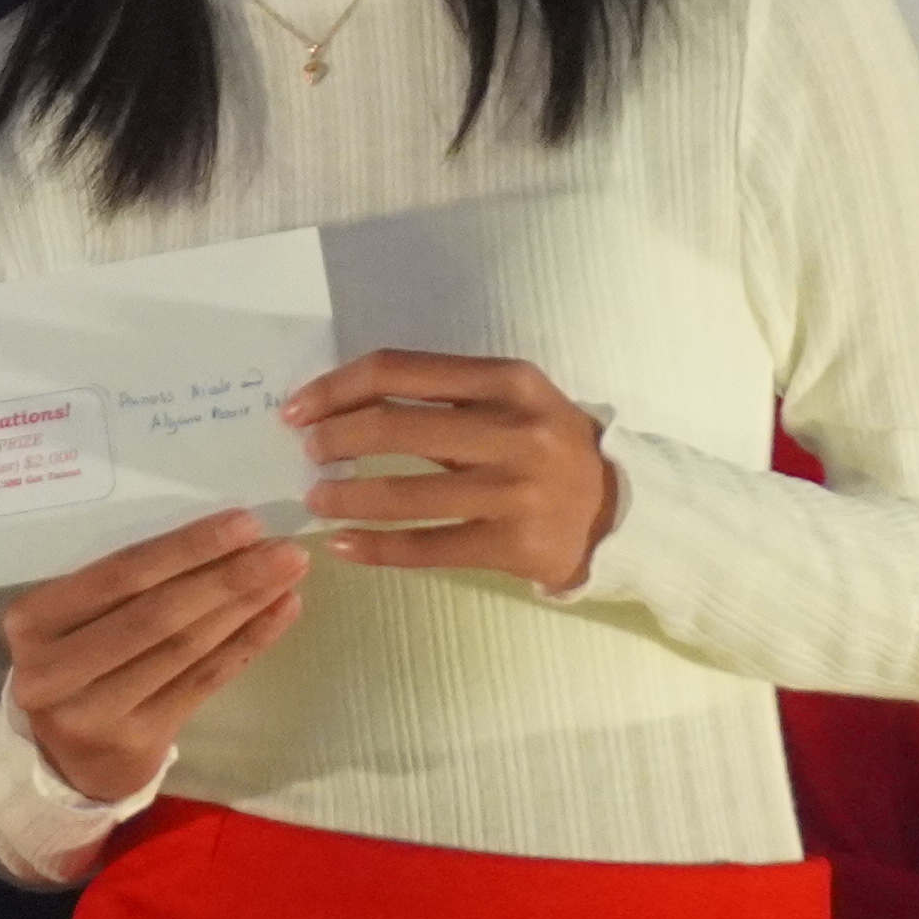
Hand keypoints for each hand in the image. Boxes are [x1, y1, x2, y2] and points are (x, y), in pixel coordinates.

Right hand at [0, 512, 306, 804]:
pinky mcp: (136, 740)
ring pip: (186, 648)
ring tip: (289, 574)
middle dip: (228, 576)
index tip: (244, 523)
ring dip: (245, 606)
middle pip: (157, 613)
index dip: (186, 549)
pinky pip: (203, 682)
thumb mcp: (68, 619)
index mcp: (31, 621)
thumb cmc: (73, 661)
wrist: (67, 758)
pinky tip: (280, 613)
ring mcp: (94, 712)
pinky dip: (247, 643)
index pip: (118, 575)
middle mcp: (54, 670)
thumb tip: (213, 531)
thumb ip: (116, 584)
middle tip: (284, 549)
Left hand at [289, 350, 618, 596]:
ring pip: (405, 495)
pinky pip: (427, 548)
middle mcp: (512, 431)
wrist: (620, 511)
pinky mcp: (511, 545)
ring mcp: (513, 491)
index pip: (400, 371)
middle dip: (335, 440)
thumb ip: (445, 395)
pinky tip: (342, 545)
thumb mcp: (513, 400)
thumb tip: (345, 405)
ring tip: (315, 499)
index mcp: (506, 380)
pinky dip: (376, 548)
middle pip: (396, 428)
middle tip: (306, 454)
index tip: (298, 409)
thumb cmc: (549, 445)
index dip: (337, 387)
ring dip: (345, 497)